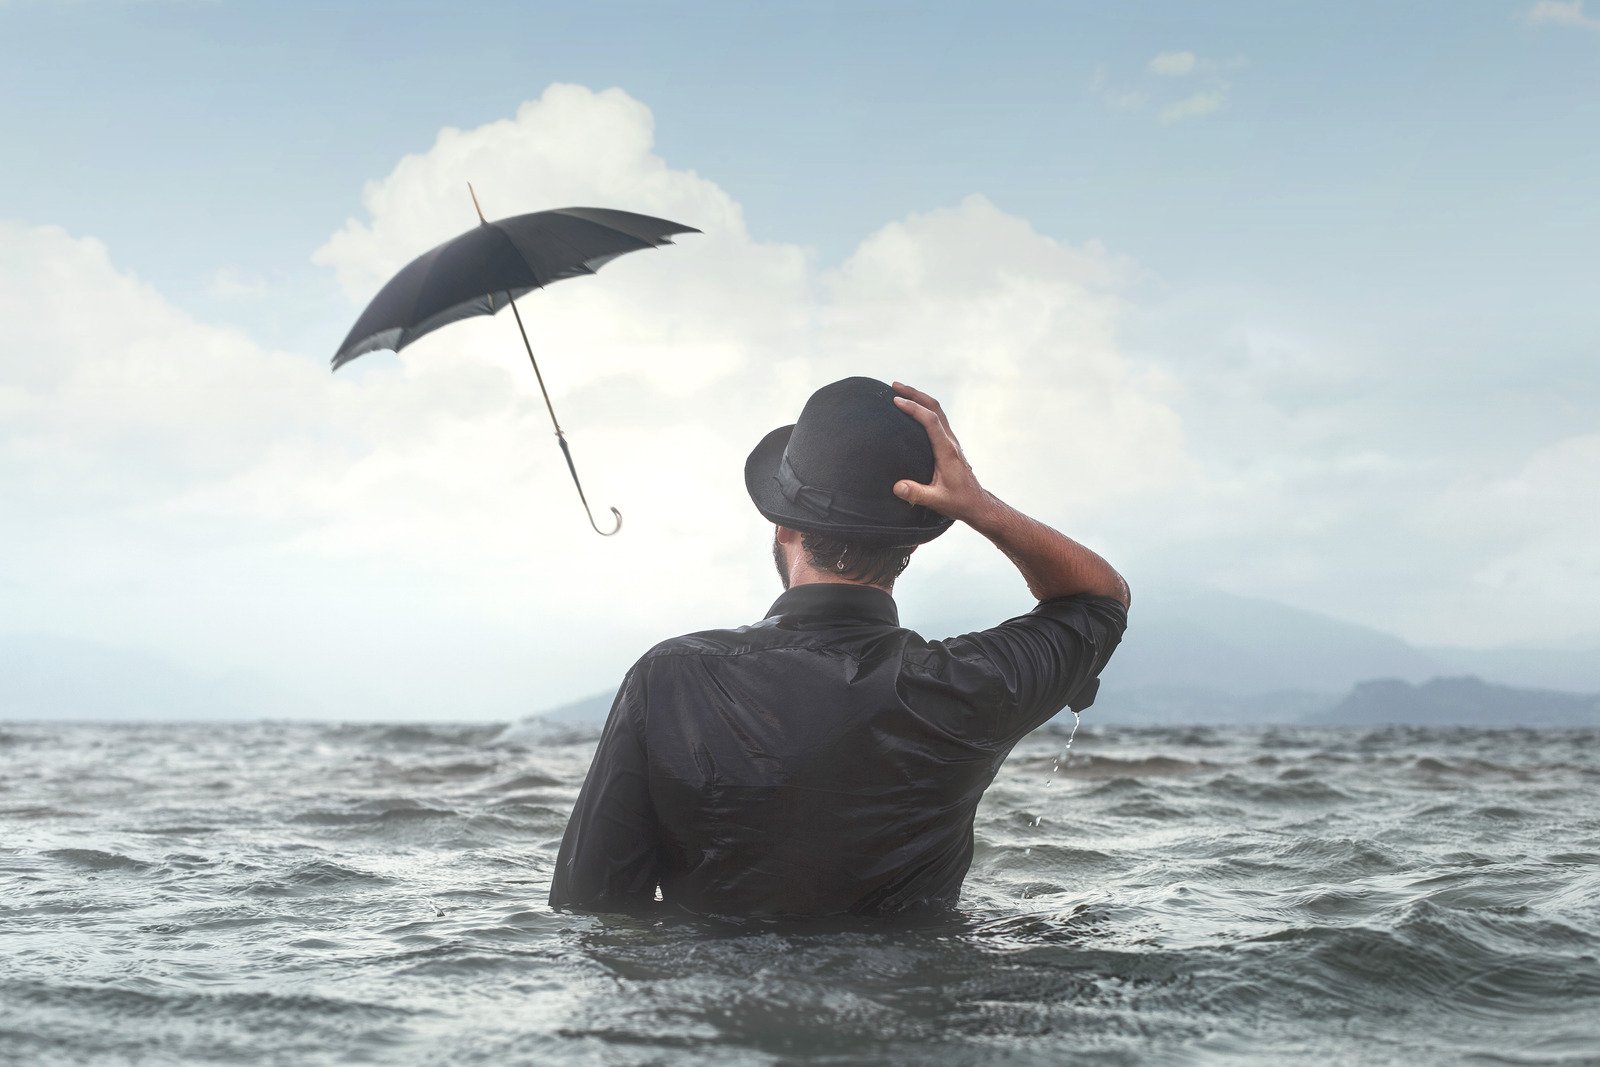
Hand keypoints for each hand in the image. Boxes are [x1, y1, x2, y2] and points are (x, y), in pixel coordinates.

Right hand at [891, 382, 993, 524]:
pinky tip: (912, 411)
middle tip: (894, 385)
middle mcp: (950, 441)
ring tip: (900, 392)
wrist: (976, 504)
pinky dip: (923, 409)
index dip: (913, 408)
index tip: (896, 401)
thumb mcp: (937, 501)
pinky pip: (937, 419)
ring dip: (919, 398)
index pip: (930, 421)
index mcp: (947, 451)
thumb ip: (917, 494)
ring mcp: (951, 441)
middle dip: (915, 394)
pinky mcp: (949, 445)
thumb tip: (897, 487)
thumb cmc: (958, 502)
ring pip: (937, 411)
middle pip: (935, 408)